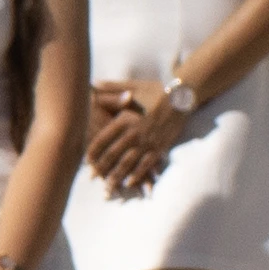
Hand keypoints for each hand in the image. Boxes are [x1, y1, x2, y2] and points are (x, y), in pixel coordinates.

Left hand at [88, 78, 175, 197]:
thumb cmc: (157, 91)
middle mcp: (135, 132)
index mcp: (125, 118)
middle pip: (113, 154)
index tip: (85, 160)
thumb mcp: (134, 87)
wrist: (183, 97)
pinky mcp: (160, 148)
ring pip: (128, 163)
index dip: (92, 151)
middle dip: (101, 168)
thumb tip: (93, 84)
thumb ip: (112, 88)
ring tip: (107, 186)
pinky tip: (129, 183)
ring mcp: (148, 142)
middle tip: (91, 178)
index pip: (103, 138)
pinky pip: (146, 165)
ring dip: (117, 176)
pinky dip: (137, 175)